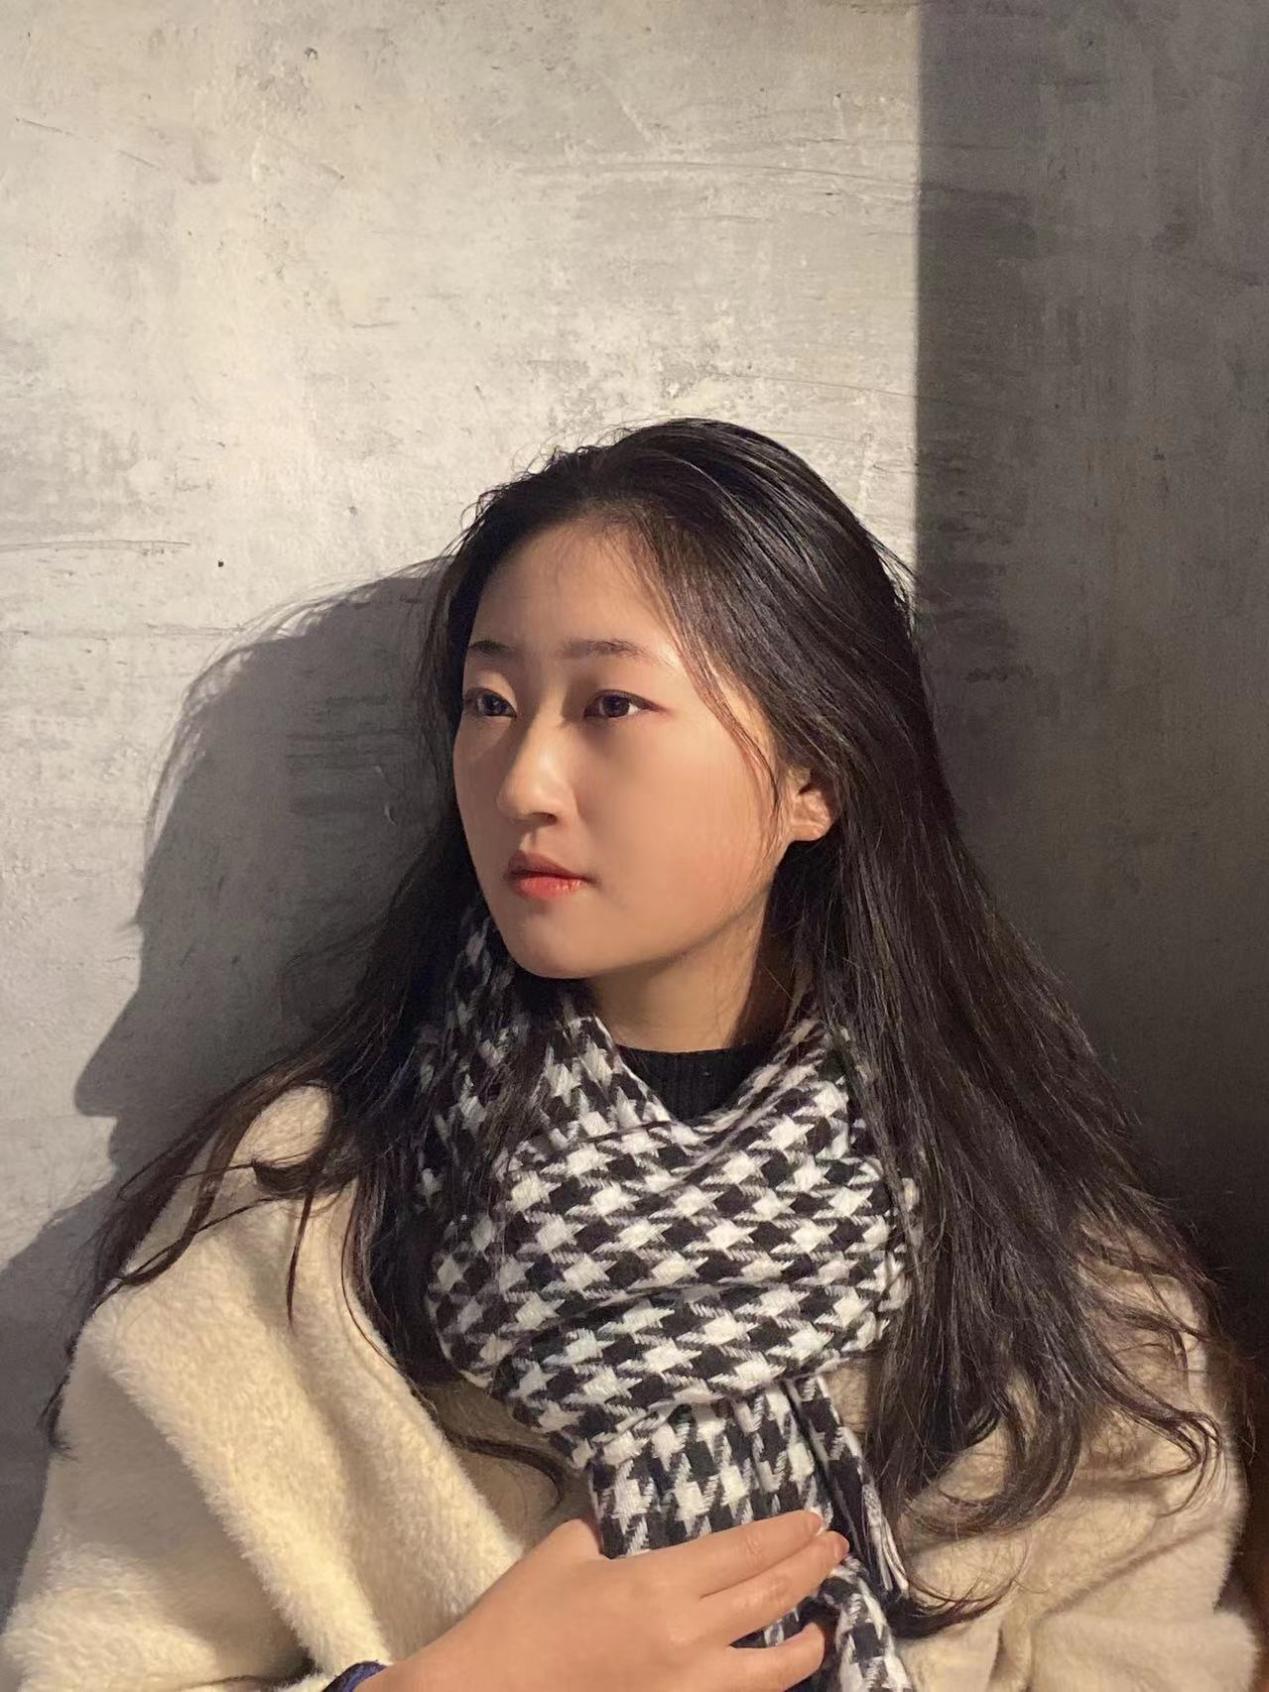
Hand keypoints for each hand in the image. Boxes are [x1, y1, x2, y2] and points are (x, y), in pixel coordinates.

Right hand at [377, 1507, 846, 1691]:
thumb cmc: (520, 1621)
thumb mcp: (566, 1552)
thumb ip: (610, 1536)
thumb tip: (629, 1533)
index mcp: (659, 1584)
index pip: (742, 1552)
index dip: (784, 1535)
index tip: (814, 1521)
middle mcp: (686, 1638)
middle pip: (767, 1600)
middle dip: (808, 1571)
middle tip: (834, 1550)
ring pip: (771, 1670)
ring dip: (806, 1643)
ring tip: (825, 1625)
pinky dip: (764, 1687)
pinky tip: (772, 1675)